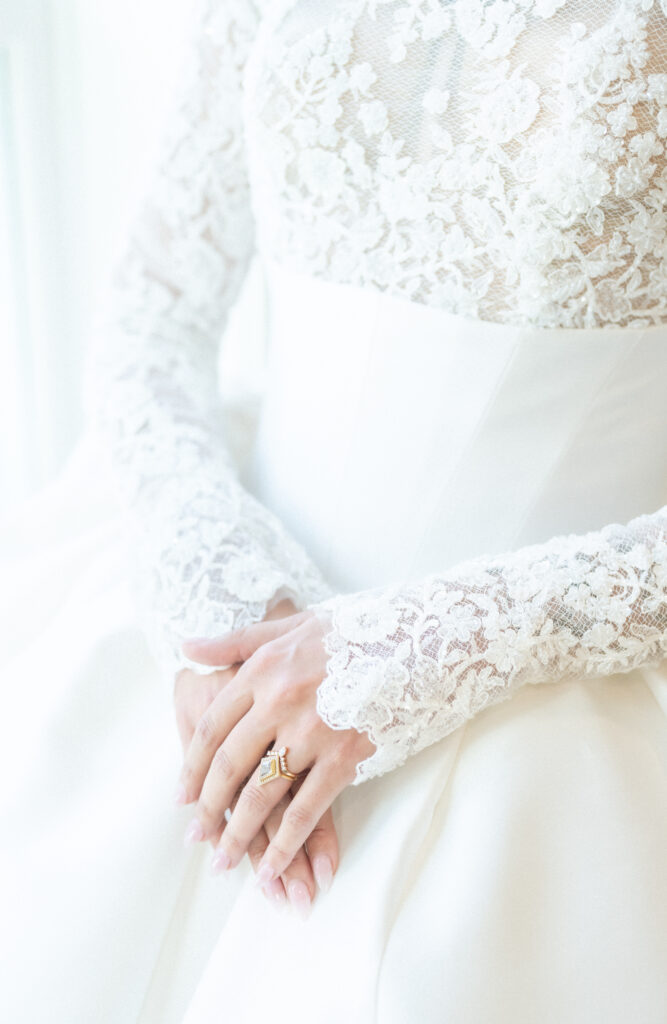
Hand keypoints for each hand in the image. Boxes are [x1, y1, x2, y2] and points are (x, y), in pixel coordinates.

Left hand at [178, 606, 375, 896]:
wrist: (419, 636)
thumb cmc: (353, 629)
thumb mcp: (291, 625)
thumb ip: (235, 641)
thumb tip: (186, 646)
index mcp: (263, 669)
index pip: (212, 726)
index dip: (193, 766)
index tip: (181, 796)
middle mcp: (279, 701)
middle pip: (230, 764)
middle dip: (208, 808)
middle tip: (194, 839)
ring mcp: (312, 731)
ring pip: (261, 793)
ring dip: (238, 834)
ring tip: (224, 863)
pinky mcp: (345, 756)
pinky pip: (306, 809)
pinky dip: (286, 844)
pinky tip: (272, 866)